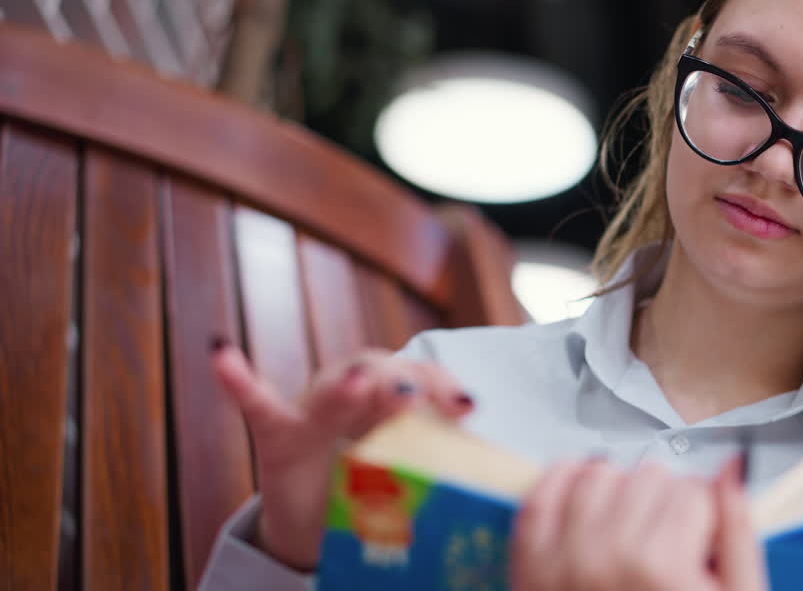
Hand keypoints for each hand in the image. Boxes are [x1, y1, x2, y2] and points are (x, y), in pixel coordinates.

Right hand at [210, 341, 472, 569]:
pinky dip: (238, 381)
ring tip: (353, 384)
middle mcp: (359, 395)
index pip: (424, 378)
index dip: (444, 387)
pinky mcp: (277, 437)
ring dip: (341, 384)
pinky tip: (222, 355)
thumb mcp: (417, 475)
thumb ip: (445, 464)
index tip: (467, 408)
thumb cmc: (380, 489)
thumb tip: (503, 480)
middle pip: (380, 371)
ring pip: (328, 388)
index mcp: (399, 401)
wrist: (323, 523)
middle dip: (397, 381)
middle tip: (410, 401)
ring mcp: (315, 413)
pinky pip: (257, 405)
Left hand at [510, 457, 766, 590]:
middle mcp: (607, 557)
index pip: (694, 490)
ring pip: (600, 472)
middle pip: (650, 474)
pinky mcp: (528, 564)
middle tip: (667, 544)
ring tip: (630, 530)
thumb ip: (737, 534)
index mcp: (662, 570)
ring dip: (619, 490)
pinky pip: (545, 490)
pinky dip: (566, 480)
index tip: (700, 541)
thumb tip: (731, 469)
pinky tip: (588, 498)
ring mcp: (560, 558)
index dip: (704, 514)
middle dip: (665, 502)